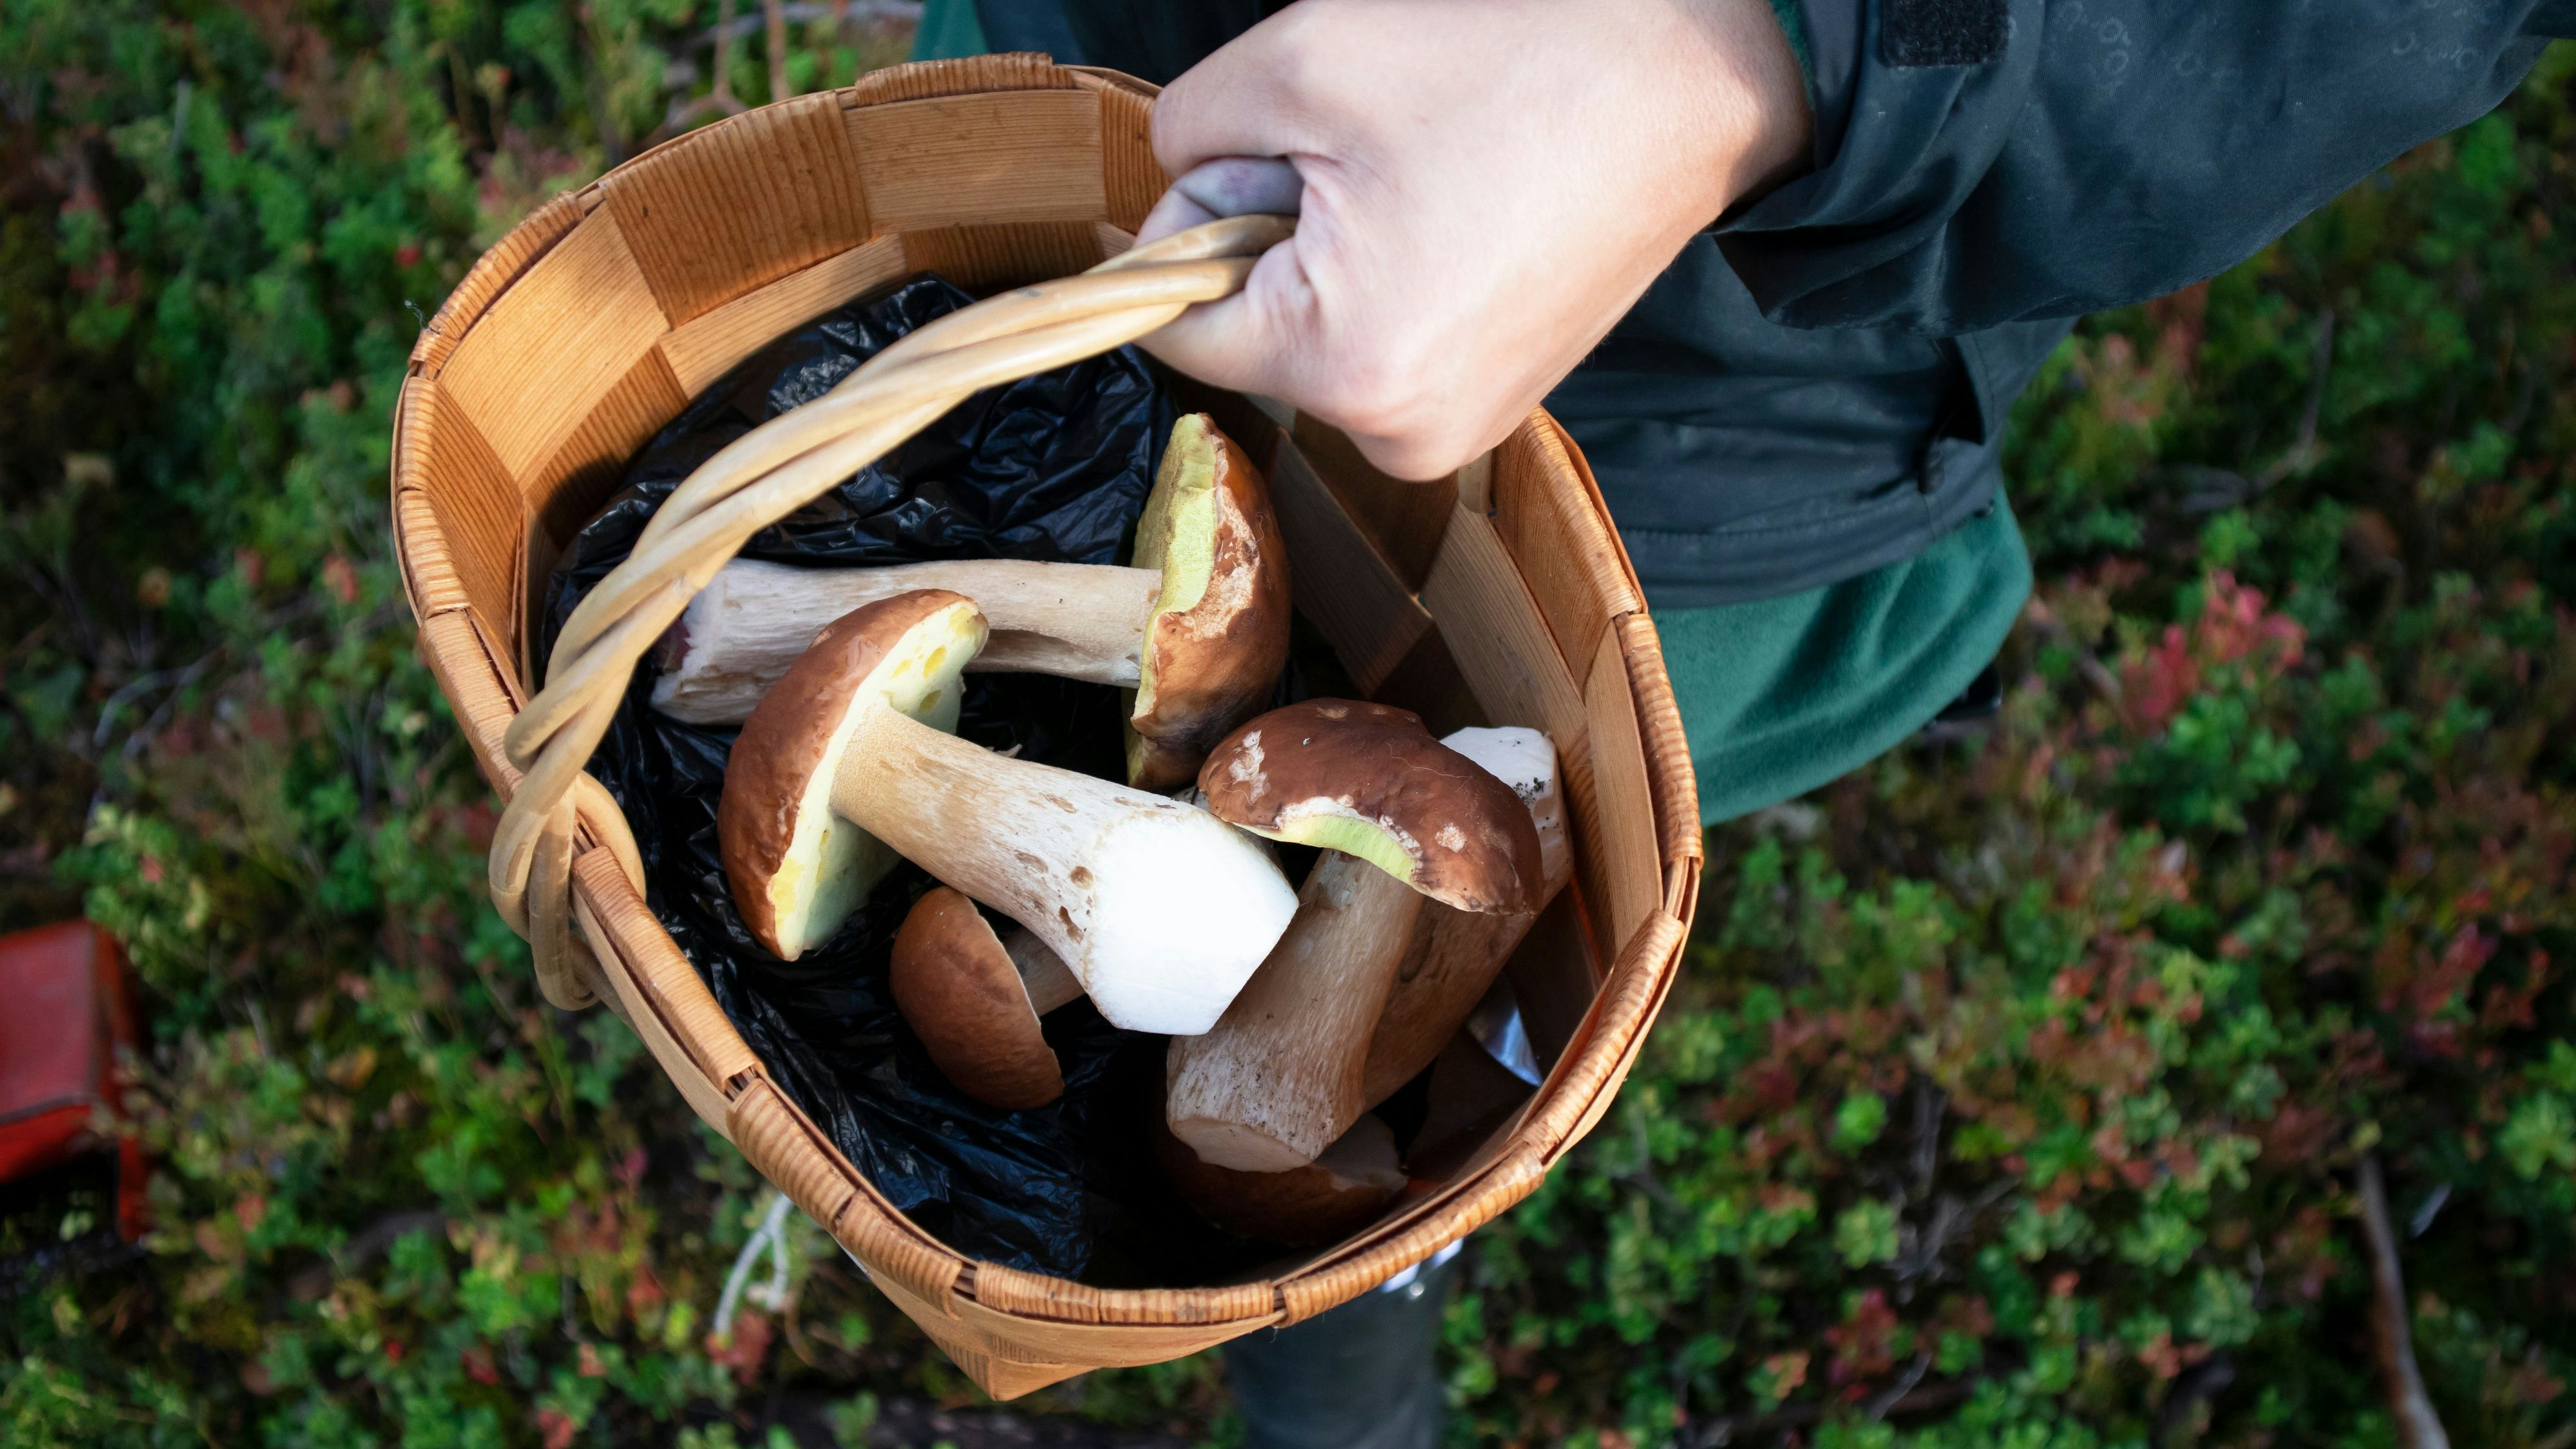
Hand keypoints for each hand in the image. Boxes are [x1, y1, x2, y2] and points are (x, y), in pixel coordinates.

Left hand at [1136, 0, 1810, 479]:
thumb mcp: (1303, 61)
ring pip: (1317, 337)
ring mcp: (1455, 432)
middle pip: (1250, 334)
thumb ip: (1188, 133)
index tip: (1256, 153)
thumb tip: (1168, 193)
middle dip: (1271, 234)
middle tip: (1365, 156)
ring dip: (1332, 252)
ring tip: (1424, 185)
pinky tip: (1456, 215)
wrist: (1692, 86)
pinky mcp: (1492, 407)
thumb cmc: (1516, 65)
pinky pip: (1385, 345)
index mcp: (1348, 369)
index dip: (1187, 225)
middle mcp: (1400, 436)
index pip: (1175, 327)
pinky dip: (1390, 277)